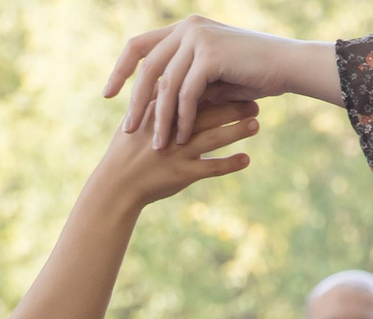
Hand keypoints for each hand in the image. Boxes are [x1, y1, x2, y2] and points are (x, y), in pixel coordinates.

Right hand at [88, 97, 257, 207]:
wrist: (116, 186)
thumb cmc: (128, 149)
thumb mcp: (137, 118)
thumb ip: (156, 98)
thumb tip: (173, 77)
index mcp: (159, 109)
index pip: (191, 90)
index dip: (215, 86)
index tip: (234, 82)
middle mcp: (170, 128)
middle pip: (208, 110)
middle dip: (234, 105)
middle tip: (255, 101)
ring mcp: (177, 151)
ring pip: (214, 137)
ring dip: (237, 129)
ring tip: (256, 124)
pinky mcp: (181, 174)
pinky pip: (212, 168)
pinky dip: (230, 164)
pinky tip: (246, 159)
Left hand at [106, 17, 343, 146]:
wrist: (286, 66)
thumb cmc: (251, 74)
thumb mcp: (210, 78)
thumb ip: (184, 83)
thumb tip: (156, 104)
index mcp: (183, 29)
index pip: (140, 46)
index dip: (121, 71)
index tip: (108, 95)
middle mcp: (187, 28)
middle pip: (147, 67)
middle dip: (135, 102)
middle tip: (127, 130)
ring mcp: (198, 38)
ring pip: (166, 83)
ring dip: (160, 118)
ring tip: (156, 144)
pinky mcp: (210, 55)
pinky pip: (188, 93)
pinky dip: (184, 118)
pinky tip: (181, 138)